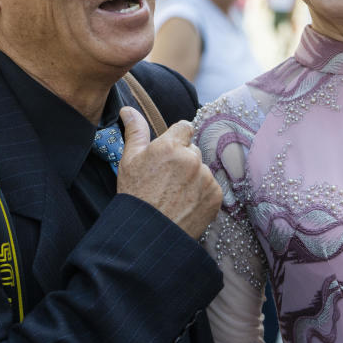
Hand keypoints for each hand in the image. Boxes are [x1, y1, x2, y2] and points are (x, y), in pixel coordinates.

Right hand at [116, 108, 222, 238]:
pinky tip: (184, 204)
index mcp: (170, 145)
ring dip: (193, 177)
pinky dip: (201, 194)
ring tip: (174, 195)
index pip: (185, 127)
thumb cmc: (135, 196)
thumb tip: (127, 109)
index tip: (168, 153)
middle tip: (166, 180)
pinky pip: (211, 187)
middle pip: (193, 150)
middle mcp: (191, 158)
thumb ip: (134, 131)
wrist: (149, 234)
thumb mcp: (129, 161)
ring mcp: (205, 177)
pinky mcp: (215, 195)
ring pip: (202, 169)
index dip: (176, 139)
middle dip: (183, 160)